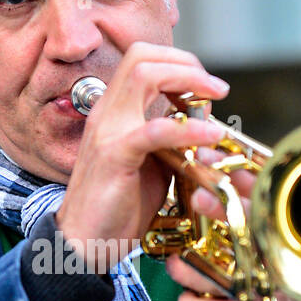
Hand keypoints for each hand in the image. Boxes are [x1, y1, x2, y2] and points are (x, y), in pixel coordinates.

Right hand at [55, 41, 229, 270]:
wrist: (84, 244)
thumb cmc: (117, 208)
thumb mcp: (152, 164)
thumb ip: (172, 139)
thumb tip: (202, 119)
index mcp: (113, 112)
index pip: (141, 59)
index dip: (178, 62)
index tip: (206, 85)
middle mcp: (106, 113)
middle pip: (142, 56)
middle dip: (185, 62)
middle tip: (215, 86)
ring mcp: (107, 130)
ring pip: (143, 75)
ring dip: (187, 79)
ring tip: (215, 95)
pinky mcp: (115, 155)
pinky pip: (155, 129)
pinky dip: (189, 127)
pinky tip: (211, 135)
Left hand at [165, 164, 300, 300]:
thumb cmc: (255, 282)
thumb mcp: (250, 243)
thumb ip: (234, 210)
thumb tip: (204, 166)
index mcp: (276, 234)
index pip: (261, 195)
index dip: (235, 173)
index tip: (206, 157)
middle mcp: (277, 257)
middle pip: (253, 226)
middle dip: (222, 209)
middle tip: (196, 198)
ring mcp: (271, 289)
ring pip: (226, 271)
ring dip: (191, 270)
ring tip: (175, 266)